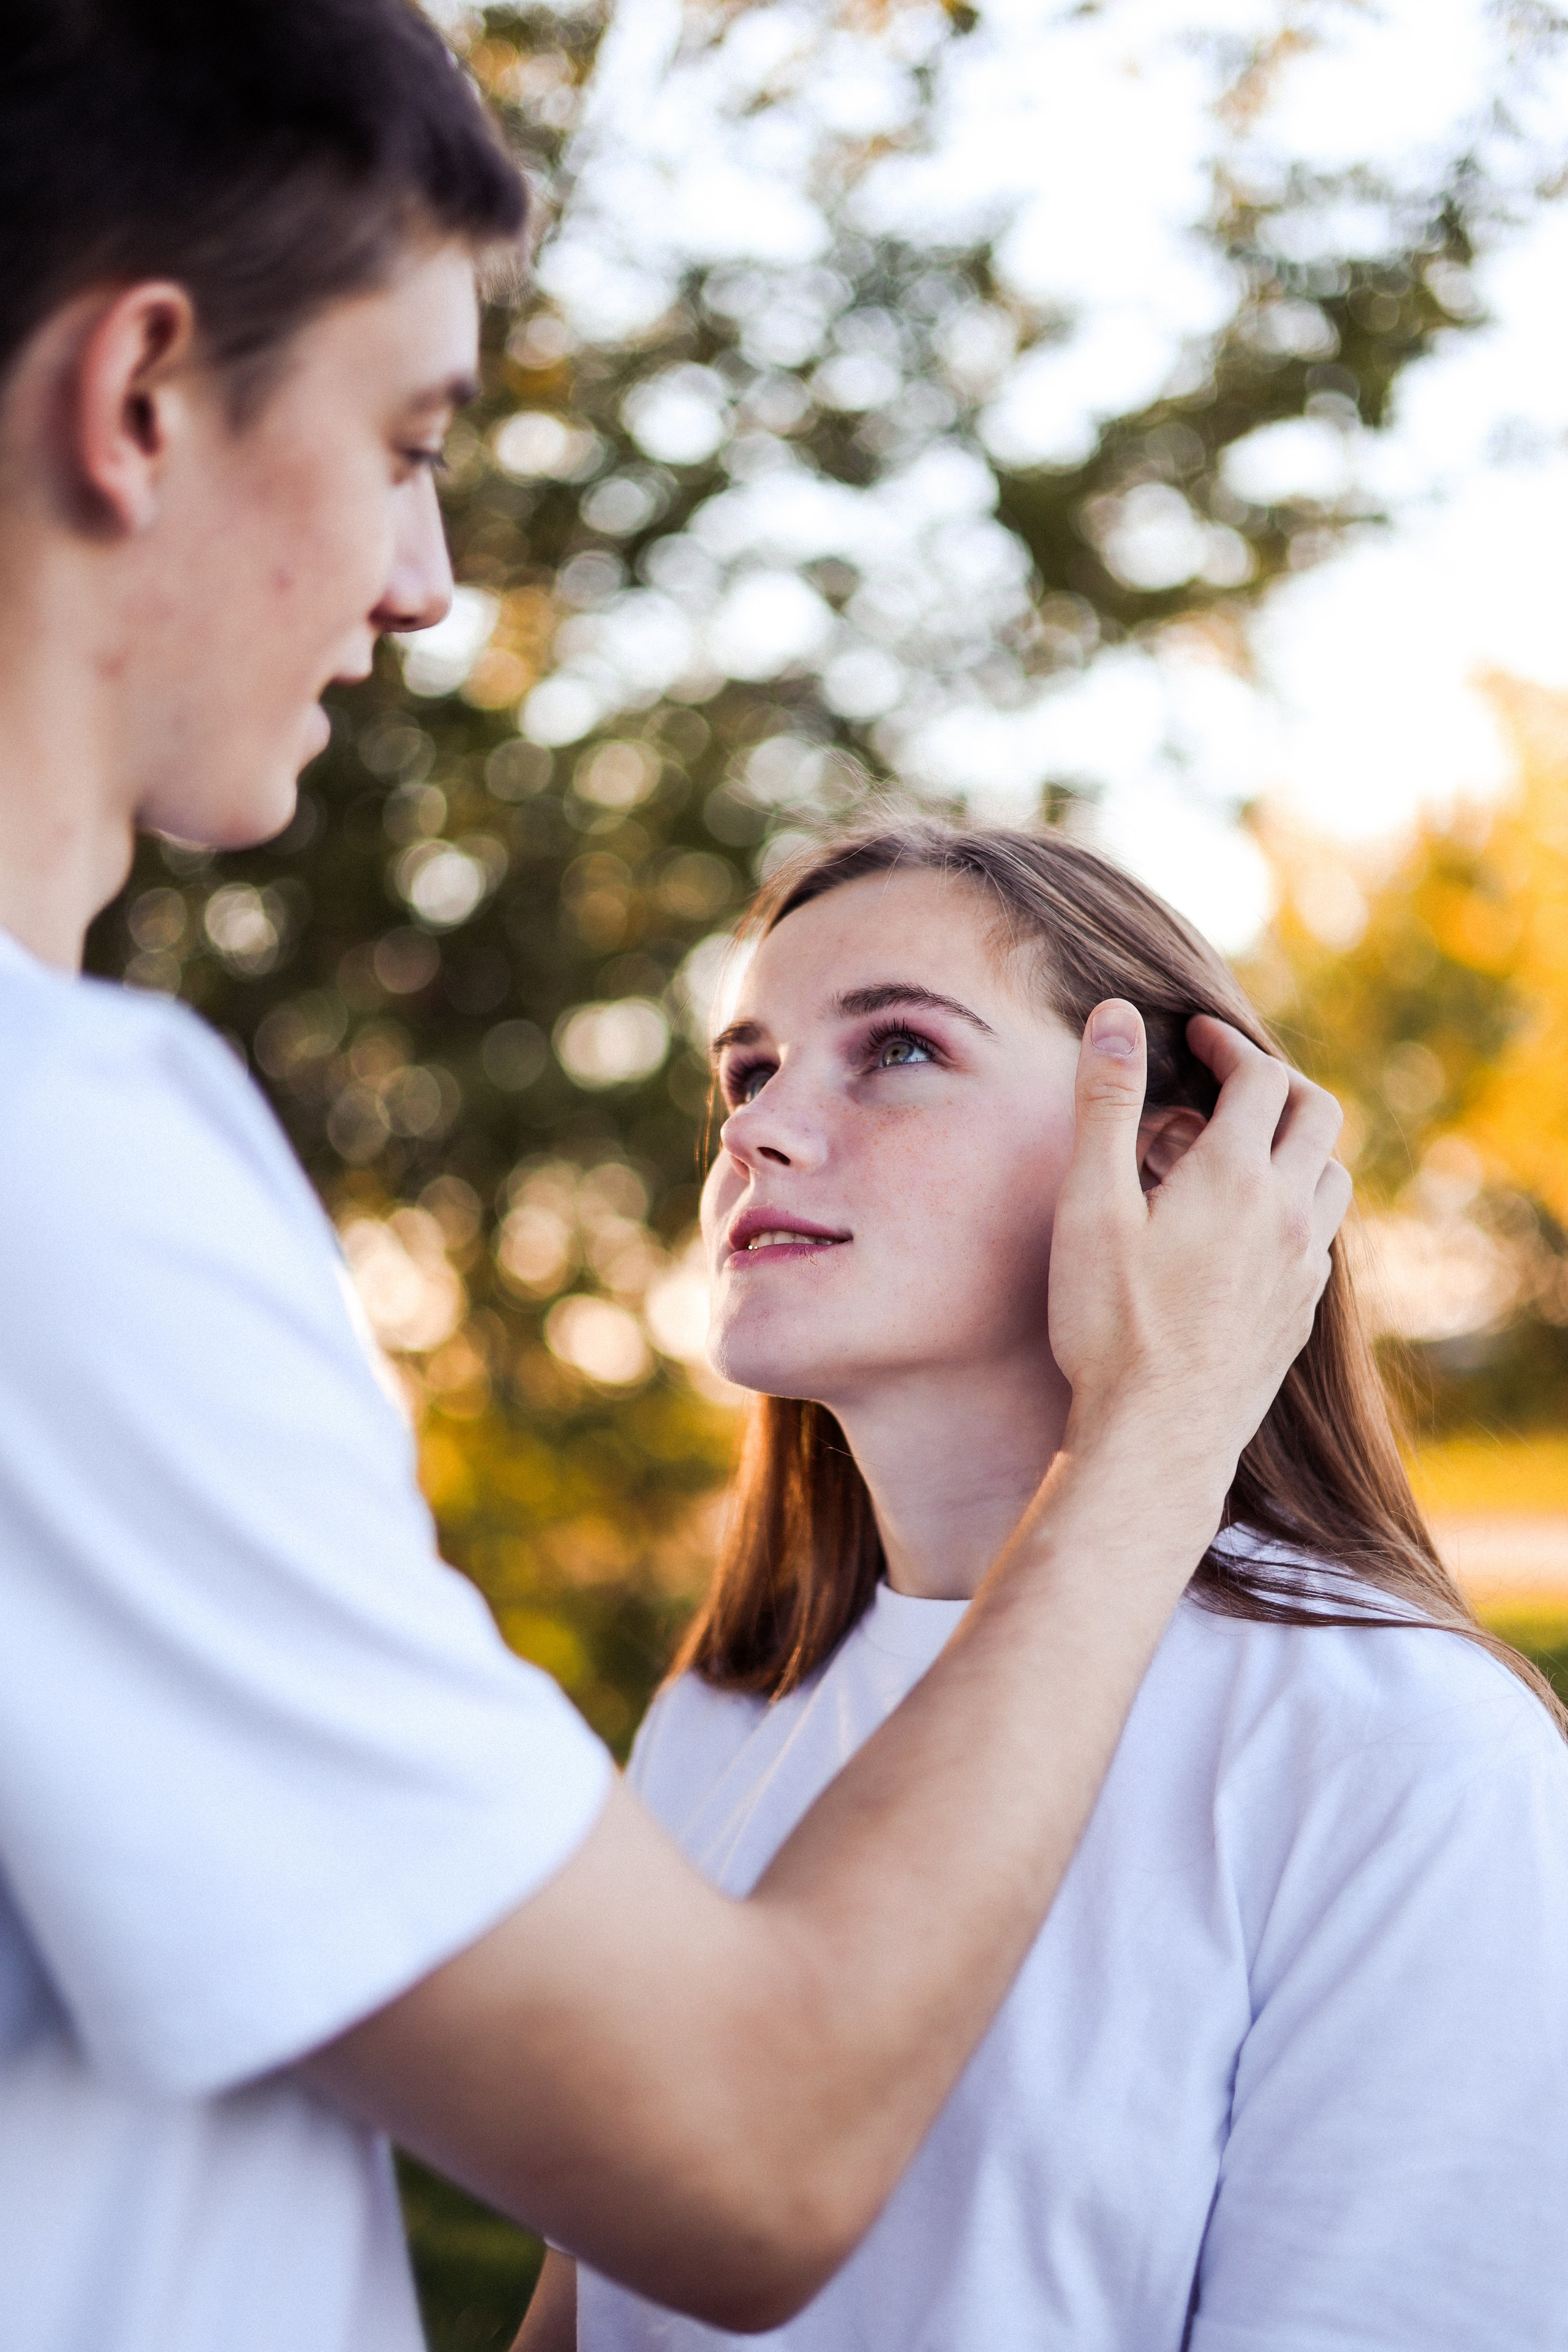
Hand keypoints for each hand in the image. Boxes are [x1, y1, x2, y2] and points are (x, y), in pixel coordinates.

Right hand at [1047, 1001, 1349, 1500]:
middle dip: (1277, 1080)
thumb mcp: (1089, 1205)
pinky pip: (1318, 1235)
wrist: (1157, 1437)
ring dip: (1295, 1143)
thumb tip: (1117, 1014)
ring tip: (1241, 1148)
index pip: (1260, 1076)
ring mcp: (1300, 1266)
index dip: (1229, 1044)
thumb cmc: (1111, 1323)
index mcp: (1236, 1176)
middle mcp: (1285, 1213)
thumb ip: (1105, 1104)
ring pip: (1329, 1175)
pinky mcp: (1299, 1314)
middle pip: (1317, 1113)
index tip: (1197, 1036)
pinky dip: (1293, 1204)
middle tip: (1230, 1077)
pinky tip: (1249, 1227)